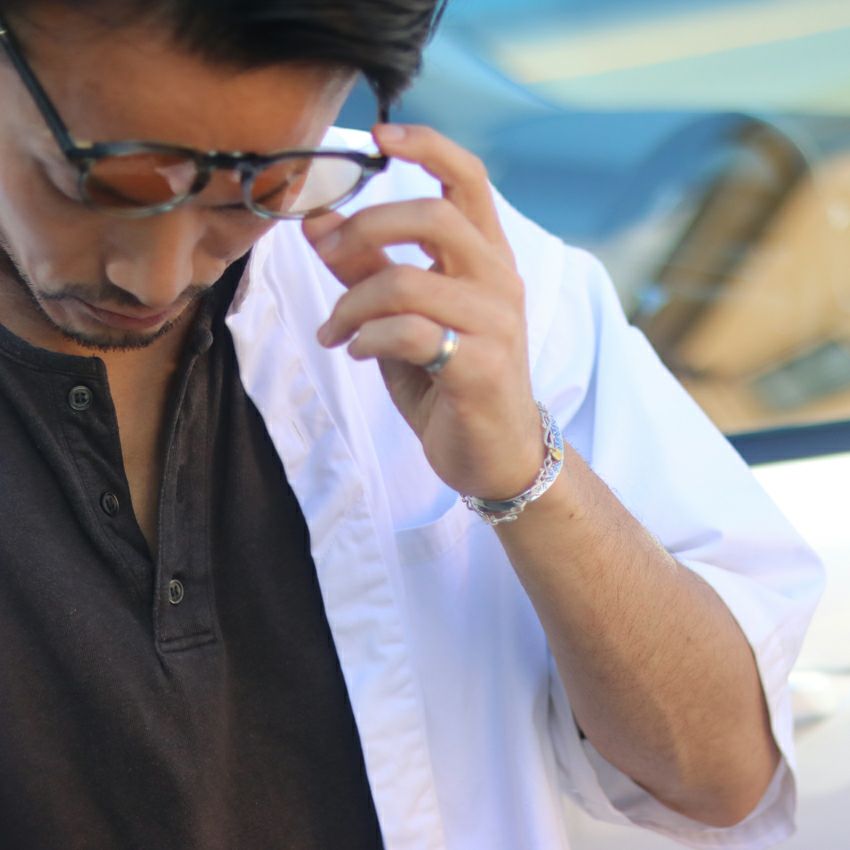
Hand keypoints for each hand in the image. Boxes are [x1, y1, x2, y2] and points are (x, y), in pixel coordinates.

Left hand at [302, 124, 542, 500]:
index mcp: (487, 259)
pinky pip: (408, 333)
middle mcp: (499, 282)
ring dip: (351, 305)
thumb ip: (369, 268)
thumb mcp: (406, 317)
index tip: (380, 136)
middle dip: (366, 226)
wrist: (495, 455)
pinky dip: (367, 338)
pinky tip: (358, 352)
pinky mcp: (480, 367)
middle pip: (434, 217)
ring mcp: (495, 324)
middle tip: (327, 254)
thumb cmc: (451, 380)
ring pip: (407, 282)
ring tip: (333, 333)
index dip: (428, 147)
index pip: (469, 181)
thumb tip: (318, 221)